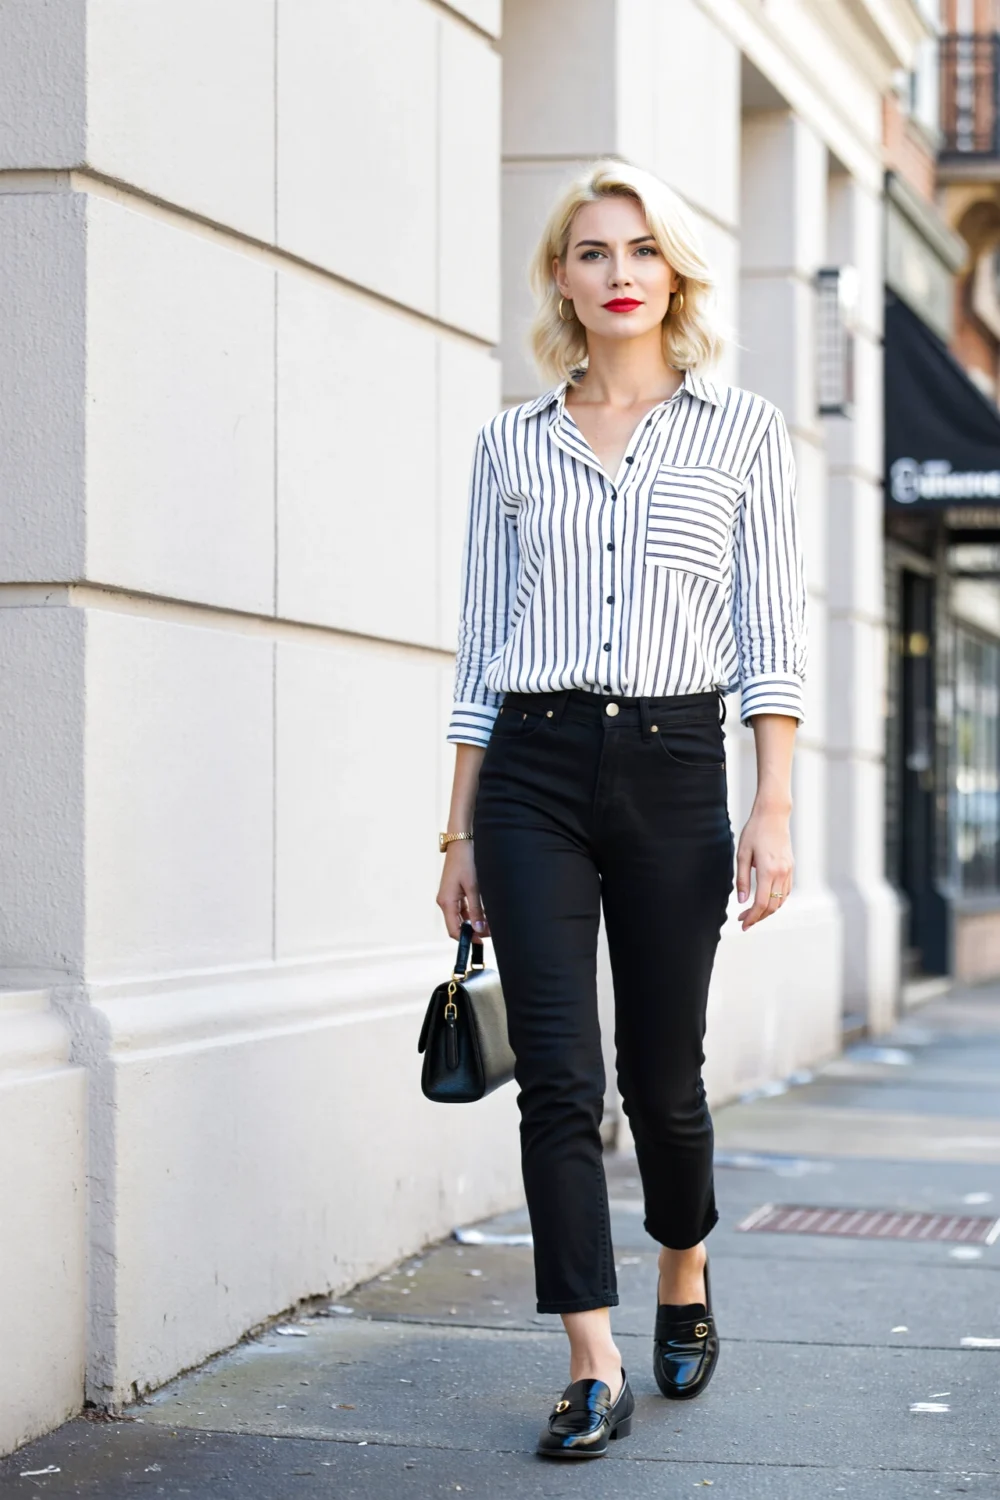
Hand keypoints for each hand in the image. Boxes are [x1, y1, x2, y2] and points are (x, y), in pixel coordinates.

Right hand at [436, 841, 490, 940]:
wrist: (462, 842)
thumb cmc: (466, 861)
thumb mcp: (473, 887)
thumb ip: (476, 910)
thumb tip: (480, 930)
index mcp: (446, 902)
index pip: (453, 930)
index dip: (466, 939)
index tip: (481, 943)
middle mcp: (445, 901)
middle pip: (457, 925)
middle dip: (473, 931)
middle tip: (490, 932)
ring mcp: (449, 897)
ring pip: (461, 917)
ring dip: (474, 922)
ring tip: (490, 923)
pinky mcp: (454, 892)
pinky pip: (462, 908)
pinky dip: (473, 913)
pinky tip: (485, 913)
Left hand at [735, 803, 792, 930]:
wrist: (773, 815)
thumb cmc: (755, 832)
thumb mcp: (742, 855)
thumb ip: (741, 879)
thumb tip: (740, 901)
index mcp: (768, 871)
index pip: (761, 903)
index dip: (751, 917)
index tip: (742, 924)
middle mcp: (781, 873)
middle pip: (772, 906)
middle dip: (758, 918)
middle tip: (744, 921)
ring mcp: (789, 871)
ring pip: (781, 901)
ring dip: (768, 911)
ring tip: (753, 914)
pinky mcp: (791, 868)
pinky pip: (786, 892)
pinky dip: (777, 901)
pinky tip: (766, 901)